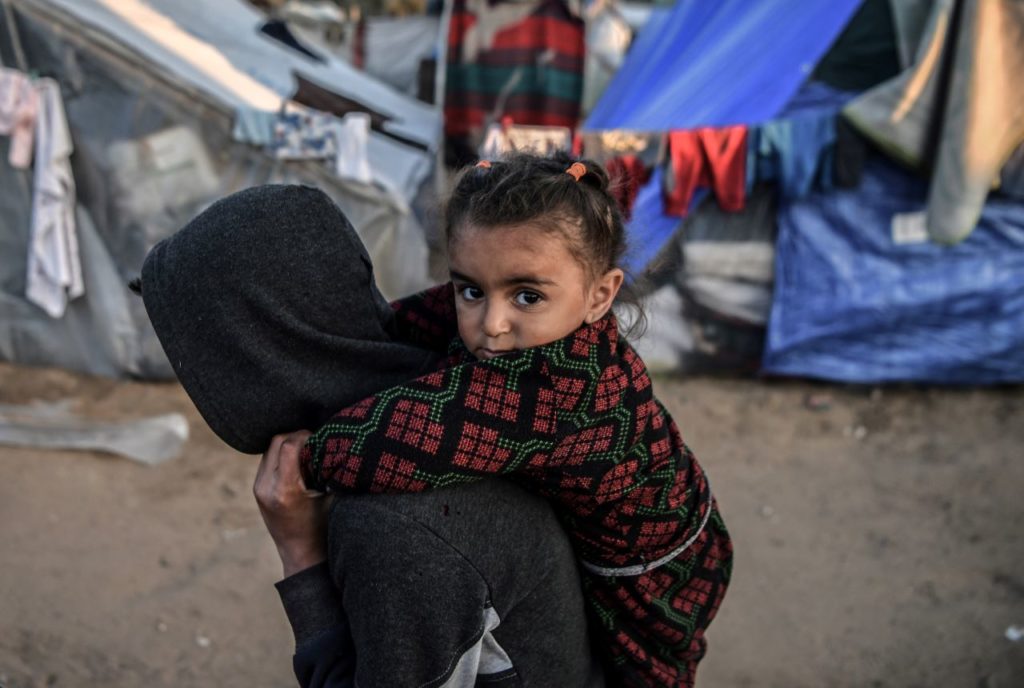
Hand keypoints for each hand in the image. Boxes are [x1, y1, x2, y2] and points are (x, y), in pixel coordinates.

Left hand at [253, 430, 329, 577]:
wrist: (302, 555)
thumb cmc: (324, 528)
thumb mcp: (334, 499)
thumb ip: (332, 471)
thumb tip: (342, 443)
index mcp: (285, 491)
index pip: (289, 445)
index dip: (307, 436)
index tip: (323, 440)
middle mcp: (266, 488)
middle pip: (277, 441)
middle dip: (298, 436)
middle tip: (317, 443)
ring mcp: (258, 488)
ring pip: (271, 448)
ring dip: (289, 444)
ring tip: (309, 453)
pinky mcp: (257, 489)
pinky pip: (268, 459)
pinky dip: (283, 455)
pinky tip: (299, 463)